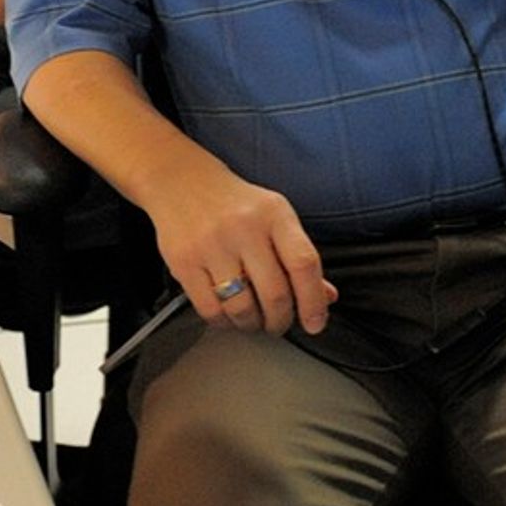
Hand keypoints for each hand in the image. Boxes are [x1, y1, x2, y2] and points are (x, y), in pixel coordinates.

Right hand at [148, 161, 336, 337]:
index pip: (304, 264)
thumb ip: (298, 255)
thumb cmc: (235, 203)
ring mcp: (212, 245)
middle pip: (275, 294)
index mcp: (274, 214)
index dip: (313, 302)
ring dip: (252, 324)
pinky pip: (210, 309)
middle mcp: (244, 228)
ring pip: (242, 308)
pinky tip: (228, 314)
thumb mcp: (274, 216)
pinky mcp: (184, 261)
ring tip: (253, 319)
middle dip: (281, 321)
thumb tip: (324, 296)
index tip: (315, 323)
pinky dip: (224, 322)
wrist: (181, 180)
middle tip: (279, 324)